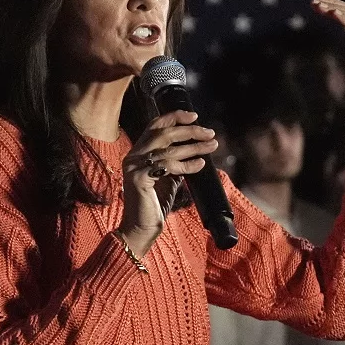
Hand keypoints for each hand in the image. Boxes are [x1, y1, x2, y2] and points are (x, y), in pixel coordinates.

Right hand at [118, 110, 217, 257]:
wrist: (140, 228)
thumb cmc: (154, 205)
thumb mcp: (168, 179)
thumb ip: (175, 164)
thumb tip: (195, 151)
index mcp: (138, 152)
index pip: (155, 126)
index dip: (174, 117)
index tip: (195, 116)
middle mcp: (133, 156)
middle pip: (163, 133)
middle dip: (189, 130)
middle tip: (209, 133)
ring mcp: (134, 166)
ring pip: (168, 149)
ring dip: (194, 146)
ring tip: (211, 145)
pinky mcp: (139, 178)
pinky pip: (168, 166)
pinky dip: (187, 164)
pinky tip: (200, 164)